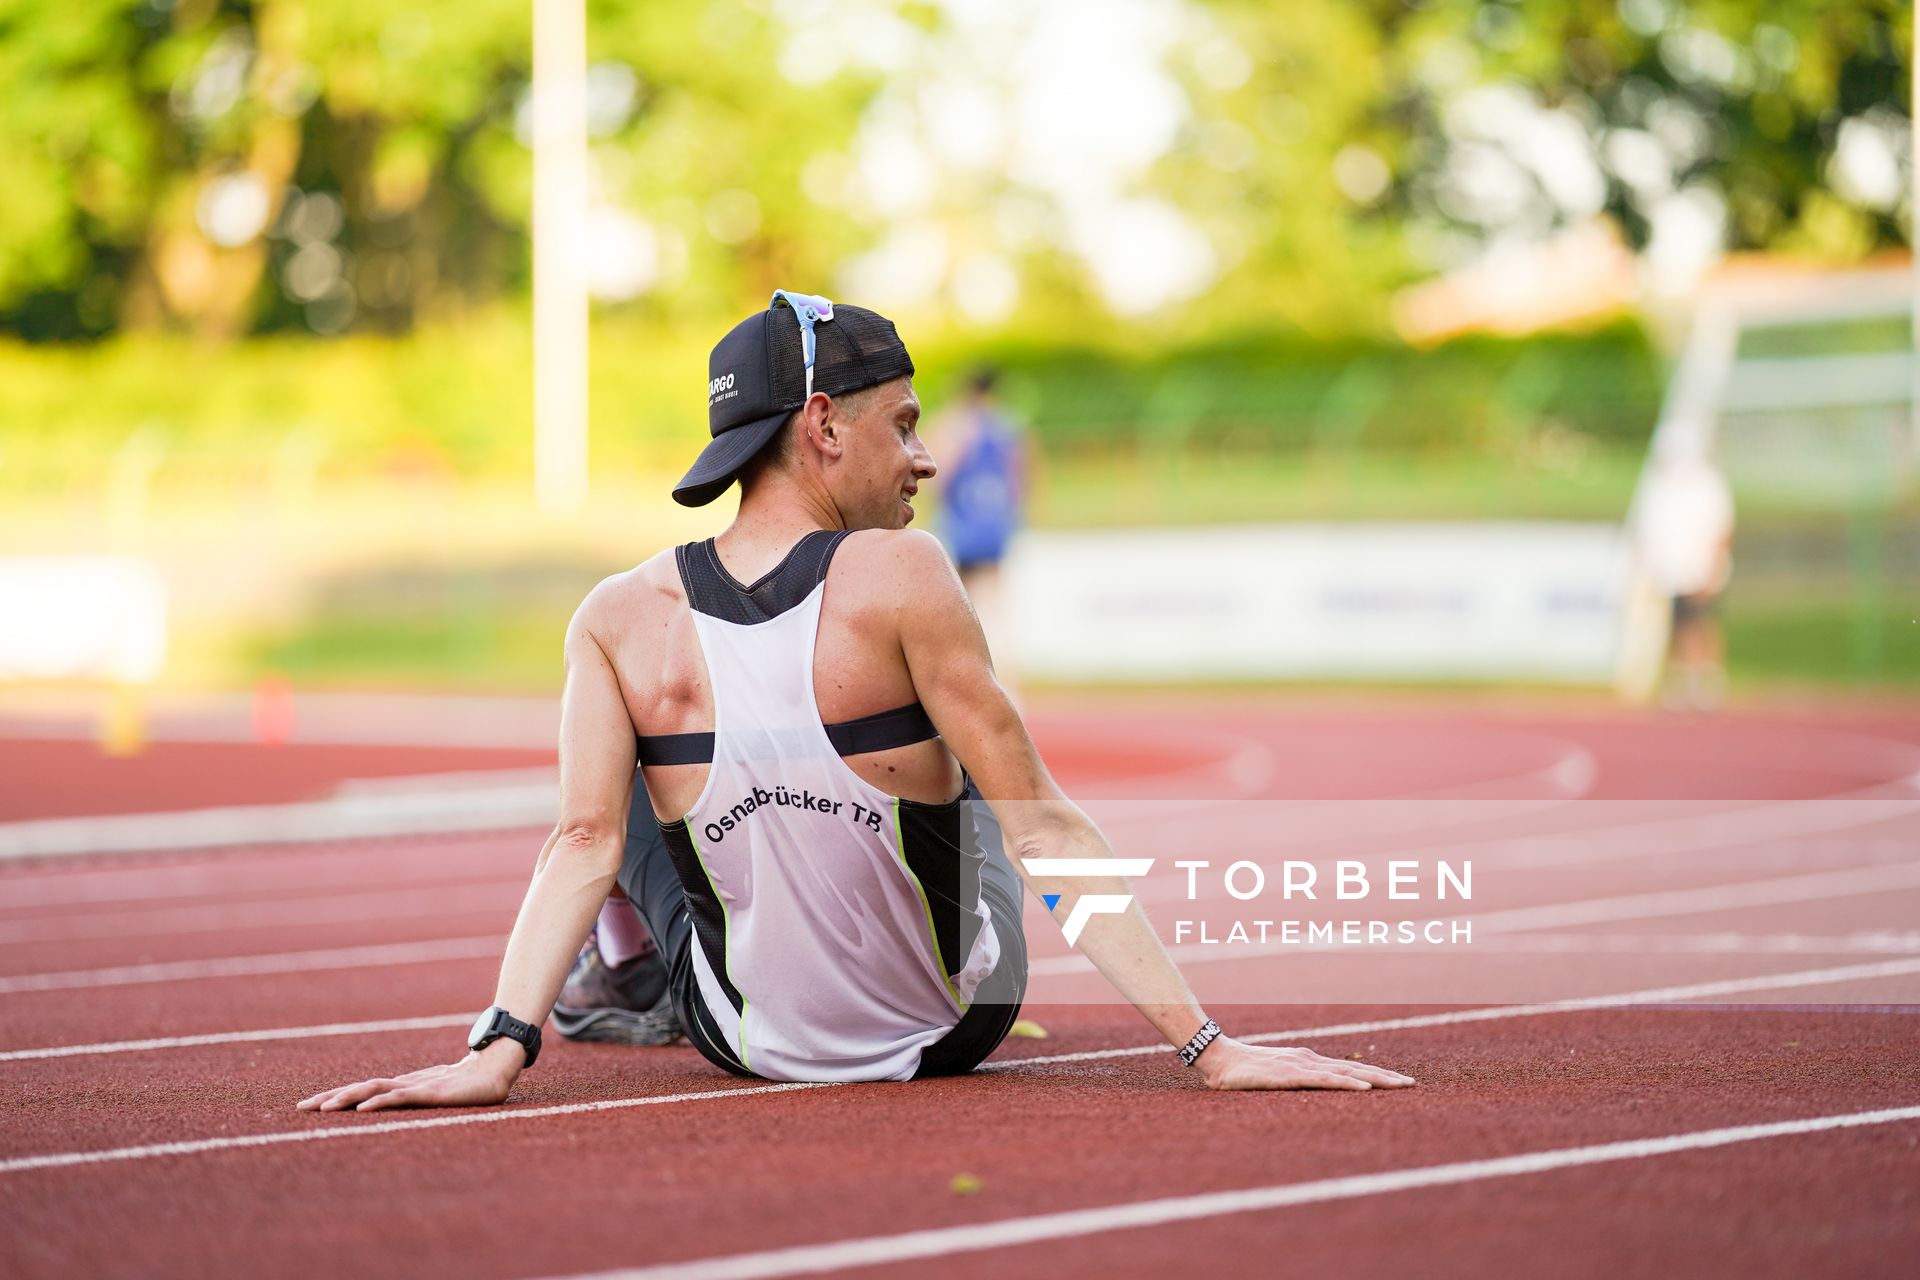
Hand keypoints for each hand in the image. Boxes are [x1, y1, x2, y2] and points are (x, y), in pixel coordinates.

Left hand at [296, 1048, 518, 1112]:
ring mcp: (418, 1086)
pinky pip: (401, 1096)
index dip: (336, 1096)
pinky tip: (363, 1107)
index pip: (363, 1090)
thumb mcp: (439, 1094)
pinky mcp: (433, 1092)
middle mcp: (405, 1083)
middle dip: (330, 1098)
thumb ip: (421, 1099)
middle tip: (300, 1108)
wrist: (498, 1066)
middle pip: (360, 1087)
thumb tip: (402, 1106)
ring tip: (324, 1108)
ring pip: (375, 1089)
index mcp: (403, 1086)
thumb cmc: (471, 1083)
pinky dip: (379, 1101)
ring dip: (347, 1098)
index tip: (310, 1106)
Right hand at [1191, 1037, 1415, 1090]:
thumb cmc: (1242, 1070)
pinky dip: (1348, 1084)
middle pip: (1355, 1068)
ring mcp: (1302, 1066)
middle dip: (1385, 1077)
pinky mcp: (1291, 1075)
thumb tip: (1306, 1088)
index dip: (1375, 1074)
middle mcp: (1310, 1060)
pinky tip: (1365, 1089)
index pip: (1348, 1068)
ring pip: (1347, 1073)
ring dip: (1375, 1079)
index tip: (1399, 1081)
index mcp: (1308, 1061)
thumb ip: (1291, 1079)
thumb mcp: (1273, 1075)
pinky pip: (1325, 1081)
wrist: (1218, 1058)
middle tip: (1412, 1085)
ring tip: (1399, 1086)